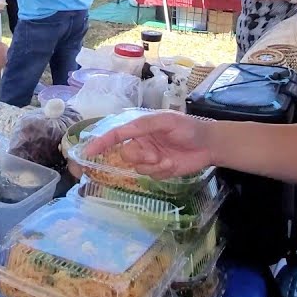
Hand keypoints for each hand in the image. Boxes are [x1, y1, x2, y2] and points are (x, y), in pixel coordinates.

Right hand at [80, 110, 215, 179]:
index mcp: (140, 129)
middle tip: (155, 155)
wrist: (208, 145)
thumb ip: (144, 125)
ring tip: (168, 160)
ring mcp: (149, 158)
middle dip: (139, 157)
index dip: (100, 143)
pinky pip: (150, 175)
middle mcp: (141, 143)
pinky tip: (172, 165)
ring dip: (152, 165)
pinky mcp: (158, 171)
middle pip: (125, 155)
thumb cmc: (187, 128)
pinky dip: (161, 172)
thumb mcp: (166, 121)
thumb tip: (123, 131)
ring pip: (137, 167)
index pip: (116, 135)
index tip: (87, 152)